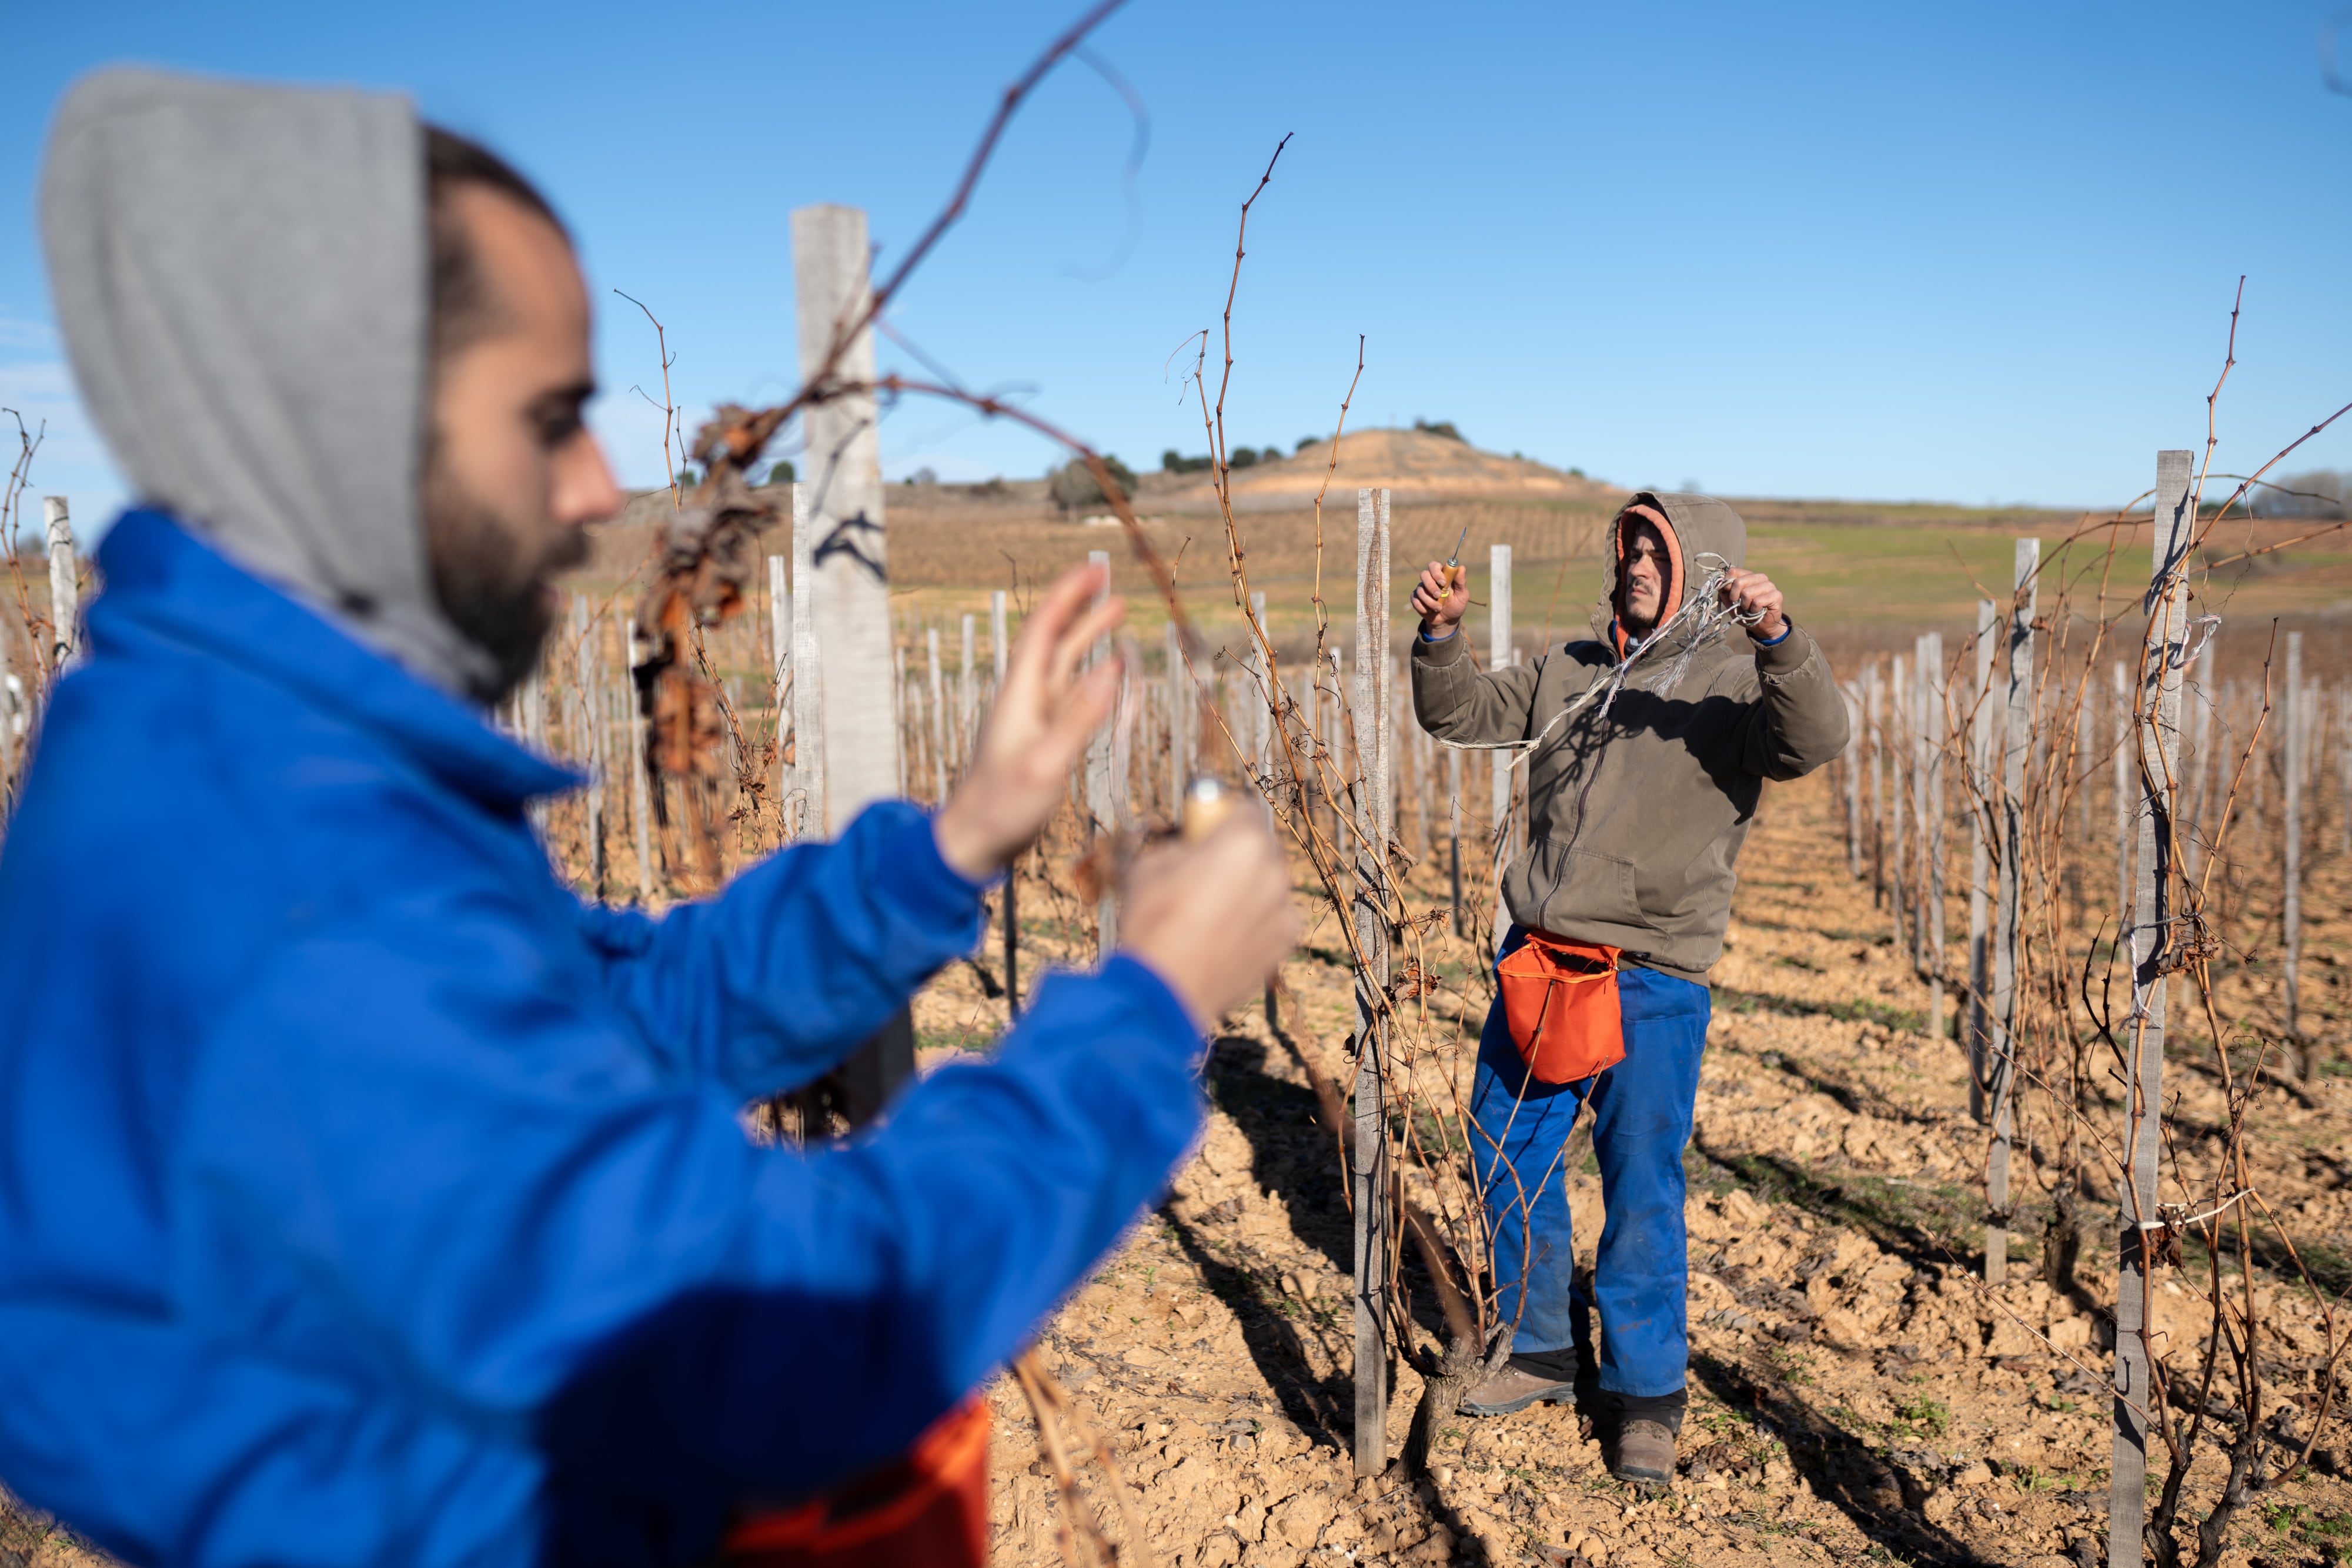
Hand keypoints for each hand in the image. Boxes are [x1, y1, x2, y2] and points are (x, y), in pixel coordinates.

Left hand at [933, 563, 1123, 879]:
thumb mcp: (1044, 764)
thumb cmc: (1002, 806)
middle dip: (1081, 608)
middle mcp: (1025, 698)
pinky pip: (1071, 695)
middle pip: (1054, 640)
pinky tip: (1109, 673)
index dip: (1067, 595)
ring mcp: (1034, 718)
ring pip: (1064, 665)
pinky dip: (1092, 676)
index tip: (1092, 569)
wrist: (975, 840)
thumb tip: (1112, 671)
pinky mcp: (1042, 738)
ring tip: (1116, 613)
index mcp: (1020, 695)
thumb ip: (1078, 720)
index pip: (1043, 630)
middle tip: (1109, 582)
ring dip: (1088, 637)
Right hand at [1118, 808, 1298, 1029]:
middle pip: (1257, 848)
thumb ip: (1179, 843)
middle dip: (1233, 855)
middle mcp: (1274, 871)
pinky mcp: (1285, 942)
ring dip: (1245, 888)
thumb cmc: (1152, 922)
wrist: (1165, 990)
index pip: (1241, 808)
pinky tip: (1222, 937)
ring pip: (1265, 884)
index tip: (1202, 829)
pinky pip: (1271, 918)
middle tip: (1202, 873)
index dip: (1218, 817)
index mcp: (1243, 842)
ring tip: (1209, 913)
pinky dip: (1254, 921)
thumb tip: (1188, 844)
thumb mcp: (1150, 864)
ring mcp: (1284, 908)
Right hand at [1409, 560, 1469, 635]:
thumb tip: (1461, 567)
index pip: (1434, 566)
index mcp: (1441, 575)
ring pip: (1420, 590)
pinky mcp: (1416, 599)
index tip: (1443, 583)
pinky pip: (1415, 600)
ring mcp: (1422, 589)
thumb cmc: (1456, 606)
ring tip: (1438, 608)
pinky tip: (1430, 611)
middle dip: (1431, 586)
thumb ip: (1461, 582)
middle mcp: (1430, 580)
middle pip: (1424, 574)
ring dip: (1430, 602)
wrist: (1447, 621)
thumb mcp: (1462, 595)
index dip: (1436, 572)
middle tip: (1438, 596)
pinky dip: (1423, 608)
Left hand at [1719, 568, 1787, 642]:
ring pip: (1747, 593)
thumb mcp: (1730, 602)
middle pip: (1739, 582)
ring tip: (1750, 609)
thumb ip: (1724, 591)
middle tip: (1740, 605)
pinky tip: (1758, 611)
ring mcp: (1769, 585)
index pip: (1733, 572)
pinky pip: (1758, 601)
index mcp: (1748, 575)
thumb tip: (1720, 582)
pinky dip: (1754, 610)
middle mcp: (1760, 577)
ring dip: (1745, 606)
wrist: (1761, 626)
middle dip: (1735, 598)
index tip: (1730, 597)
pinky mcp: (1776, 595)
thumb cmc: (1745, 612)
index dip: (1727, 585)